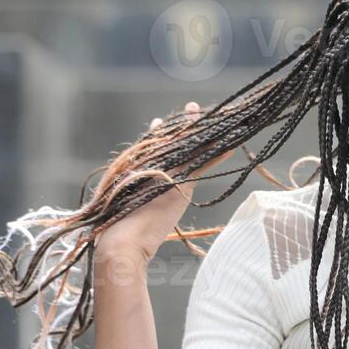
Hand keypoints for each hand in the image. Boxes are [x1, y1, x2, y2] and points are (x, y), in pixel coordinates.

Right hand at [98, 101, 234, 262]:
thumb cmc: (118, 228)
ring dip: (206, 133)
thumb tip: (128, 198)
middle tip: (194, 107)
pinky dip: (217, 154)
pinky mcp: (181, 183)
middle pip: (173, 139)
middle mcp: (150, 162)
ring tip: (219, 119)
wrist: (123, 240)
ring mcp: (167, 170)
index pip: (152, 144)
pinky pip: (203, 164)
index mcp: (134, 166)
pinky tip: (230, 145)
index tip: (162, 122)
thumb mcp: (123, 206)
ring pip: (190, 147)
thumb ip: (128, 195)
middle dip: (185, 124)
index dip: (161, 132)